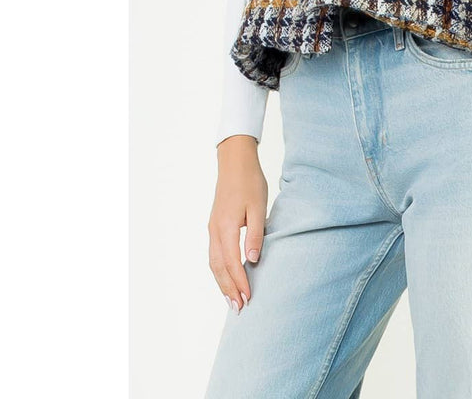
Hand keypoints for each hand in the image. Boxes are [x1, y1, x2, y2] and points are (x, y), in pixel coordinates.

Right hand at [208, 135, 266, 313]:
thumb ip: (255, 234)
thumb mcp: (258, 206)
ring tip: (232, 300)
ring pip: (214, 263)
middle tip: (239, 308)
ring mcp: (212, 229)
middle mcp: (215, 231)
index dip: (240, 283)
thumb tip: (252, 261)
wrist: (235, 162)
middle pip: (218, 268)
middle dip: (228, 289)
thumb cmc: (249, 182)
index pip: (232, 263)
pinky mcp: (215, 226)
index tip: (248, 299)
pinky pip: (214, 254)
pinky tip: (227, 277)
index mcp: (226, 227)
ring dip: (222, 283)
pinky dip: (220, 270)